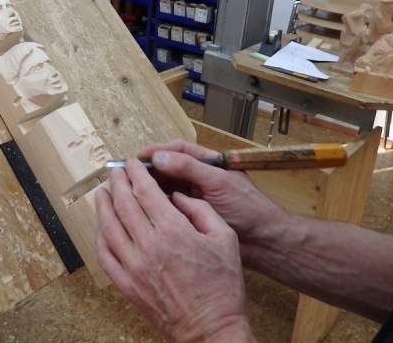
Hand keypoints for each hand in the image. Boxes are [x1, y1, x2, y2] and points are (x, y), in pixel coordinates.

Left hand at [96, 160, 255, 342]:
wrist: (212, 330)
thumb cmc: (222, 287)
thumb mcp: (225, 238)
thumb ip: (201, 210)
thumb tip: (177, 196)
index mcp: (173, 231)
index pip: (145, 191)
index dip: (135, 173)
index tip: (132, 164)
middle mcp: (149, 246)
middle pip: (123, 204)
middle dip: (117, 182)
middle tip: (115, 172)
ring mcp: (135, 267)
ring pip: (108, 227)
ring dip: (103, 206)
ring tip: (102, 193)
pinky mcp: (128, 286)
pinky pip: (105, 256)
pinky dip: (100, 237)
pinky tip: (102, 228)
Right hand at [137, 140, 288, 266]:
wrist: (263, 241)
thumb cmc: (248, 208)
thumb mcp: (218, 183)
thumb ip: (189, 168)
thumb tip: (159, 157)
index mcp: (210, 163)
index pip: (179, 150)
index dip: (158, 151)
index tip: (139, 157)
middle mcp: (200, 178)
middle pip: (170, 168)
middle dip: (150, 170)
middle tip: (128, 174)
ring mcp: (196, 197)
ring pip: (168, 187)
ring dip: (151, 187)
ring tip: (131, 189)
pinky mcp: (193, 216)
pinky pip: (170, 206)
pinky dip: (157, 204)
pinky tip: (144, 207)